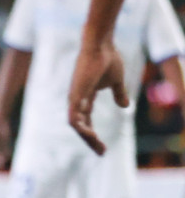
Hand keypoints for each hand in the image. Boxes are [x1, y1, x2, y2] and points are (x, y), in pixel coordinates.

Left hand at [68, 38, 126, 155]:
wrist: (101, 46)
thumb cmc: (107, 59)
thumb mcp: (116, 81)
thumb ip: (118, 94)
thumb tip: (124, 106)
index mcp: (85, 97)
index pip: (86, 120)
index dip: (93, 134)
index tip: (103, 147)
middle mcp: (77, 99)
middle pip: (80, 126)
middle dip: (90, 140)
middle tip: (101, 152)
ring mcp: (74, 97)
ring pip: (75, 124)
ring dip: (86, 137)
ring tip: (97, 145)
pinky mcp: (75, 94)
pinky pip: (74, 116)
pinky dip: (80, 126)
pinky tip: (90, 133)